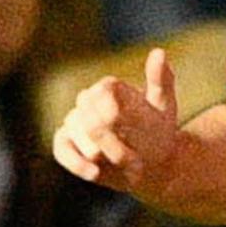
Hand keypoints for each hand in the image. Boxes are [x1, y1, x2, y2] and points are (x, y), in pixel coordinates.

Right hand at [55, 46, 184, 192]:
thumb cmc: (158, 132)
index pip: (101, 90)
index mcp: (109, 88)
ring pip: (75, 132)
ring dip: (100, 153)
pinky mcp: (66, 143)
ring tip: (128, 166)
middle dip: (109, 138)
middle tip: (136, 158)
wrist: (152, 163)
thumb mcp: (164, 106)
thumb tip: (158, 52)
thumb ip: (161, 80)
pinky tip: (95, 174)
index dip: (109, 108)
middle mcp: (87, 101)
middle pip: (87, 114)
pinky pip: (61, 148)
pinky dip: (75, 162)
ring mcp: (75, 122)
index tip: (121, 123)